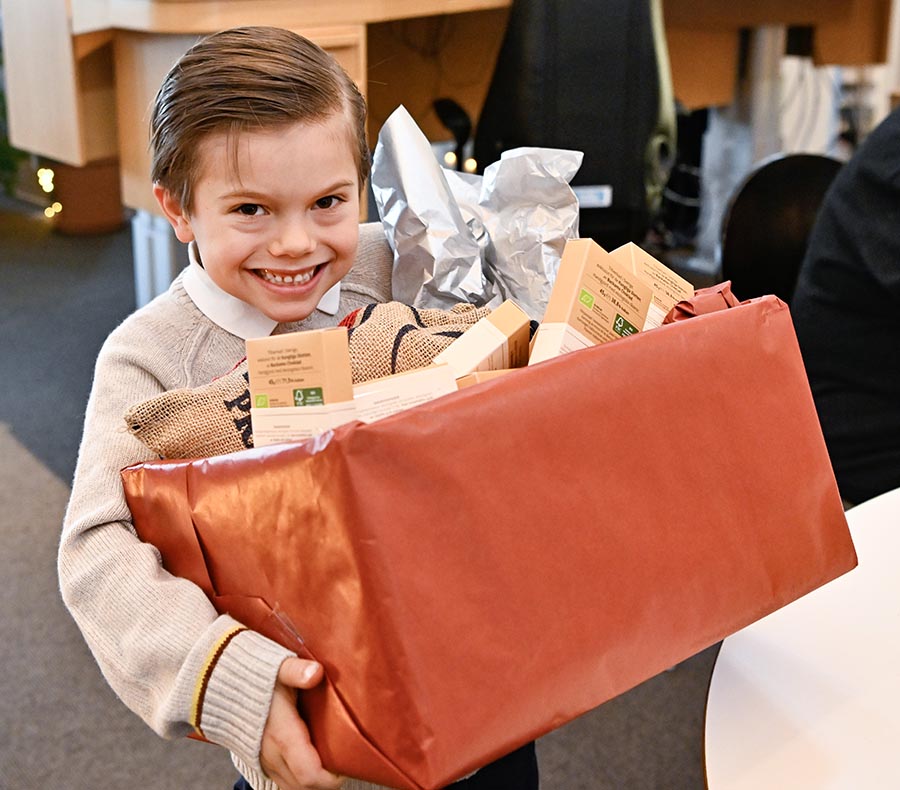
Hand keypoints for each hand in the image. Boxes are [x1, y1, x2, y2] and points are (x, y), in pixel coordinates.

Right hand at [259, 658, 343, 789]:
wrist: (223, 684)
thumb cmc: (256, 675)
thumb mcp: (279, 668)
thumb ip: (296, 670)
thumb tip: (316, 672)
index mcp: (282, 736)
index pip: (310, 775)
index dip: (334, 777)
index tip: (348, 761)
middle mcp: (272, 755)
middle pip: (306, 787)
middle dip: (329, 780)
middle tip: (346, 759)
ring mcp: (265, 762)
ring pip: (295, 788)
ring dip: (315, 781)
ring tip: (332, 759)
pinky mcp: (261, 762)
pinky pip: (285, 781)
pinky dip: (301, 778)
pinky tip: (313, 759)